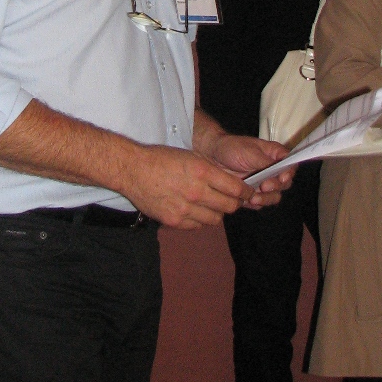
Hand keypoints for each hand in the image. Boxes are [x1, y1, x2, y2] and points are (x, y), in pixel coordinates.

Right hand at [121, 144, 257, 229]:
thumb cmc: (161, 159)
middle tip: (232, 200)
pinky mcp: (174, 220)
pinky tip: (195, 210)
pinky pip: (197, 225)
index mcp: (202, 171)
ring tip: (212, 205)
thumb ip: (211, 169)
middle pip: (229, 207)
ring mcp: (185, 208)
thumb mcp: (190, 155)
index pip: (235, 189)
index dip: (246, 192)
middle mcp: (196, 191)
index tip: (247, 192)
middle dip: (234, 204)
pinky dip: (200, 219)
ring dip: (217, 213)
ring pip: (215, 219)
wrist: (133, 170)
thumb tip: (231, 182)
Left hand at [201, 134, 293, 208]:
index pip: (291, 165)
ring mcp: (263, 183)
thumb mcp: (250, 152)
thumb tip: (281, 171)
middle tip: (263, 186)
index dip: (289, 173)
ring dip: (266, 199)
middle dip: (275, 187)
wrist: (211, 157)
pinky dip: (255, 204)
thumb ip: (266, 163)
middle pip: (285, 184)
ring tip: (253, 198)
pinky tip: (246, 200)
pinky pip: (260, 203)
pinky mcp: (253, 193)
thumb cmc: (231, 148)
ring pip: (274, 196)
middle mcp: (272, 170)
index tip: (281, 178)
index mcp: (275, 155)